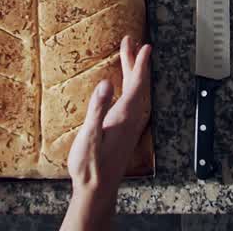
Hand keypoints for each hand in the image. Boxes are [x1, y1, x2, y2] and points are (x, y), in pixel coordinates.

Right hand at [60, 36, 151, 230]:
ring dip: (133, 74)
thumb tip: (105, 84)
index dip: (139, 64)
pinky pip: (131, 103)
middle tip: (133, 43)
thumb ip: (96, 109)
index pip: (135, 84)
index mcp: (123, 116)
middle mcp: (130, 119)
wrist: (96, 190)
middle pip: (137, 86)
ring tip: (129, 58)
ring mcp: (128, 126)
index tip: (143, 46)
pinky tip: (124, 89)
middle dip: (135, 63)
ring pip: (135, 94)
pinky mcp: (124, 132)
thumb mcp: (89, 136)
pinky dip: (130, 88)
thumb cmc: (90, 166)